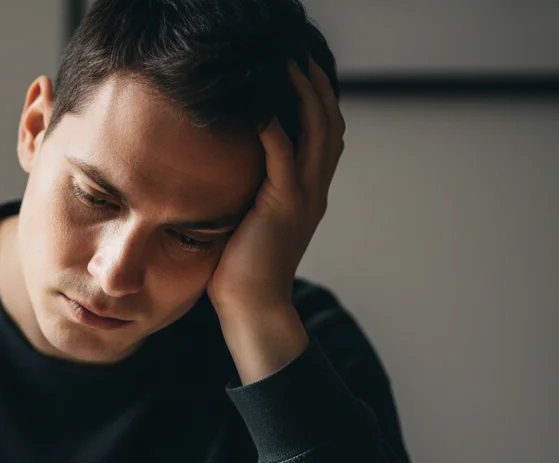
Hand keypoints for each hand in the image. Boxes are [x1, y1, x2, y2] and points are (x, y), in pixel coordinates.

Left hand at [206, 55, 344, 314]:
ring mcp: (303, 198)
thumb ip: (252, 193)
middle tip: (300, 58)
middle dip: (317, 88)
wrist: (252, 308)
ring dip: (304, 96)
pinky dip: (275, 129)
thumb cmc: (242, 270)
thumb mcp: (251, 221)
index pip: (325, 137)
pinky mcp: (283, 207)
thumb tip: (228, 171)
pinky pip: (284, 157)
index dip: (319, 102)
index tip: (302, 74)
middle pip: (330, 126)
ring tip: (288, 68)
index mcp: (309, 194)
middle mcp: (314, 191)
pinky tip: (260, 109)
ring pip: (317, 133)